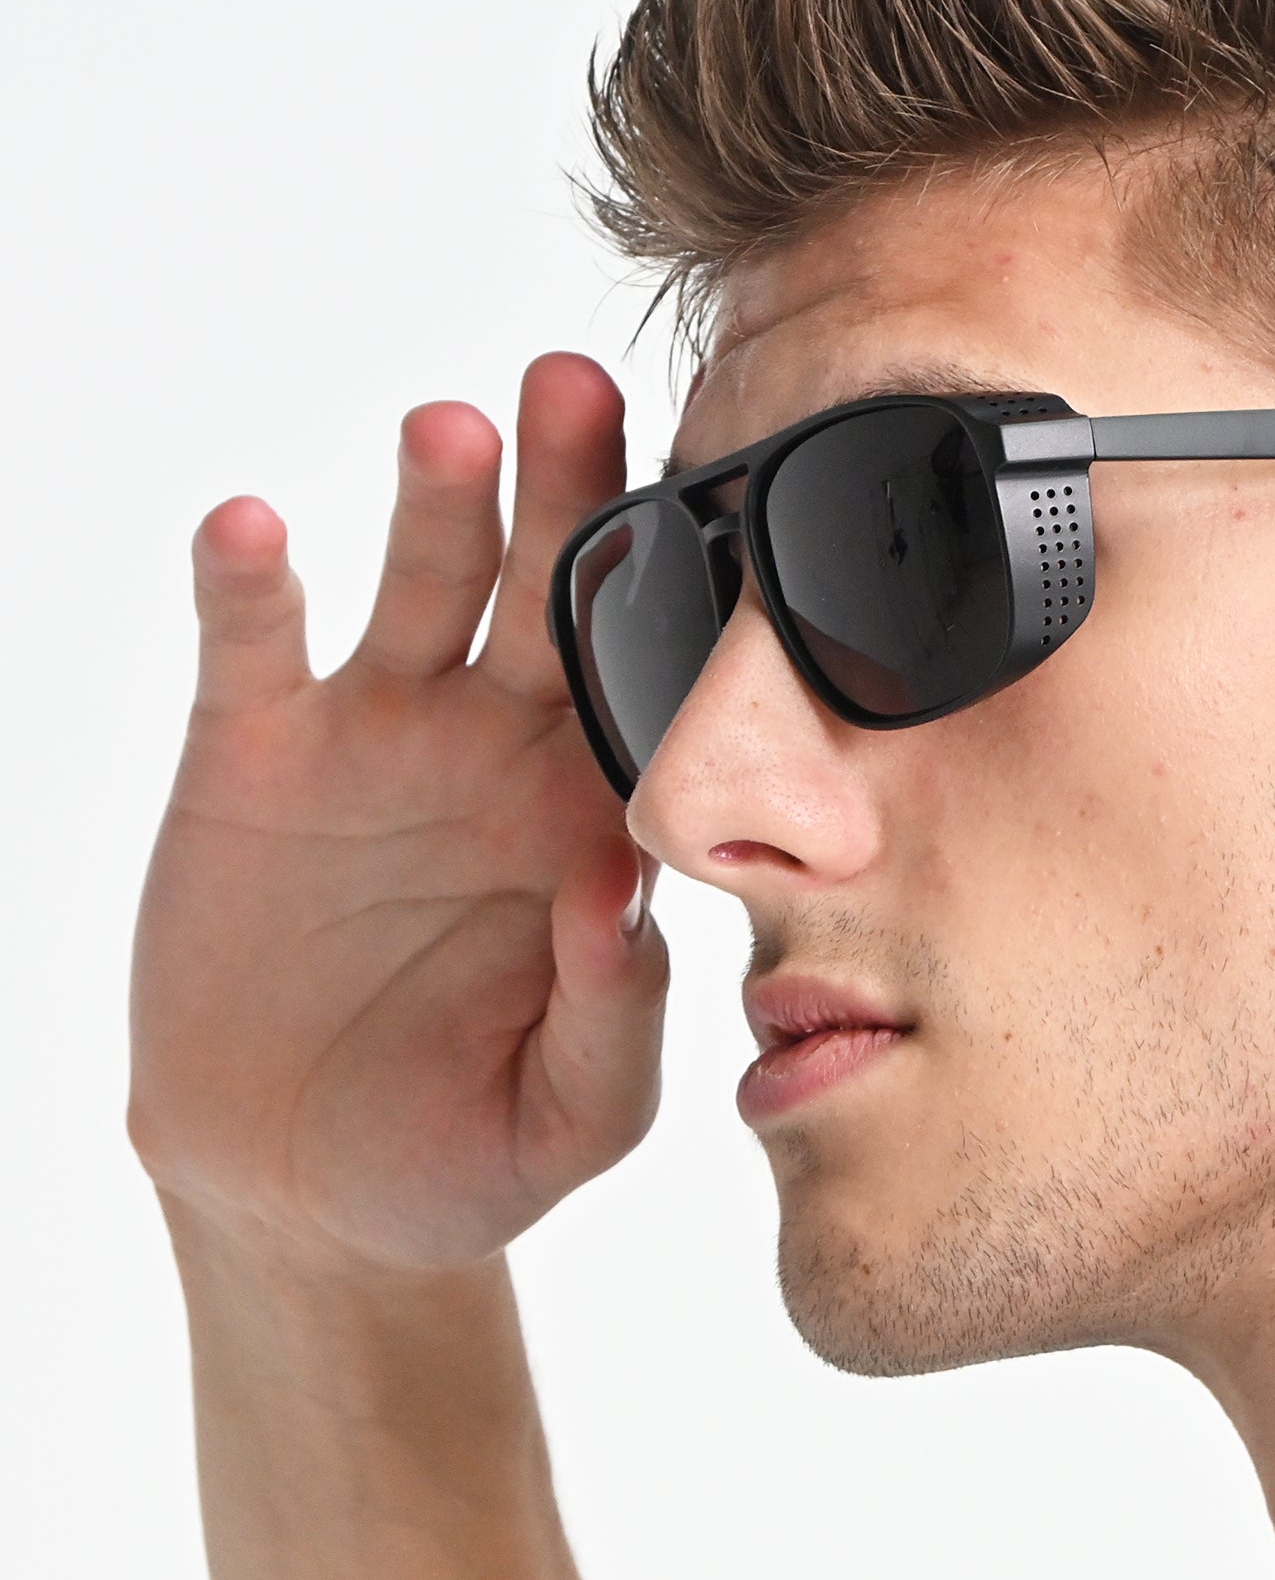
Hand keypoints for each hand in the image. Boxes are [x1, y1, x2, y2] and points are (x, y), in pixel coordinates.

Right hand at [130, 354, 669, 1271]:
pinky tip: (254, 531)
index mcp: (600, 811)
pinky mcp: (254, 755)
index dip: (683, 606)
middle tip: (584, 389)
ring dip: (433, 507)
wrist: (308, 1190)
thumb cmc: (467, 1149)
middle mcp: (503, 748)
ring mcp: (381, 737)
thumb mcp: (570, 1114)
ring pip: (417, 588)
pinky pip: (254, 651)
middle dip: (570, 493)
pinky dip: (249, 589)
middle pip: (549, 593)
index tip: (719, 520)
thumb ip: (616, 1014)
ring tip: (451, 434)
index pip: (655, 686)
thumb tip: (622, 890)